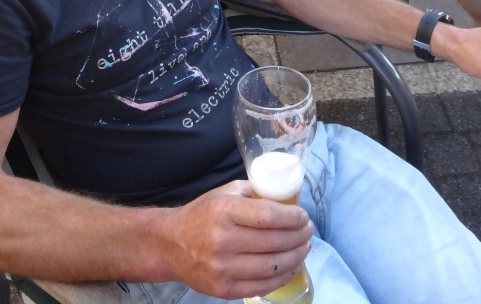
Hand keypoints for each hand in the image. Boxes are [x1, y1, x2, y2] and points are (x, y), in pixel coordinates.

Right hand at [167, 182, 311, 299]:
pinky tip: (291, 266)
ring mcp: (223, 268)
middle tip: (309, 230)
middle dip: (299, 236)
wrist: (171, 244)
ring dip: (296, 256)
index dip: (292, 218)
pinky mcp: (224, 289)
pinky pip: (262, 286)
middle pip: (274, 242)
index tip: (303, 216)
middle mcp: (223, 240)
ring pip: (272, 266)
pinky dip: (282, 277)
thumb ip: (253, 192)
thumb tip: (285, 197)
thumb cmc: (202, 214)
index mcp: (224, 211)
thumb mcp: (224, 193)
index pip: (268, 216)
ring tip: (305, 247)